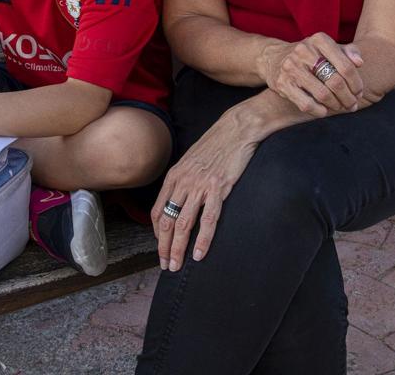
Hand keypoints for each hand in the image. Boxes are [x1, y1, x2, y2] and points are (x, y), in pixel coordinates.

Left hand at [151, 109, 258, 272]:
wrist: (236, 129)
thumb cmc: (216, 143)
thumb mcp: (191, 160)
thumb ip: (183, 179)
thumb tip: (180, 198)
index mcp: (175, 176)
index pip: (158, 210)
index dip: (157, 233)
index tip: (160, 247)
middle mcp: (183, 182)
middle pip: (167, 221)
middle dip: (164, 246)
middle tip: (166, 264)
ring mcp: (200, 186)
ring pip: (183, 224)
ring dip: (178, 248)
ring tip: (177, 265)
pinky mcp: (219, 189)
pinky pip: (208, 220)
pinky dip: (203, 240)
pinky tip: (199, 253)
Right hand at [258, 34, 364, 116]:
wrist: (273, 57)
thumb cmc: (309, 55)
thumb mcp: (327, 47)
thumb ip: (347, 51)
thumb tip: (359, 63)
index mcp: (319, 40)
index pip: (346, 66)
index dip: (356, 83)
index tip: (359, 92)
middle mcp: (304, 51)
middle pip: (336, 81)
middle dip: (348, 97)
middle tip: (352, 104)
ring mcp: (291, 67)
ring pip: (323, 94)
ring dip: (336, 105)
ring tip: (341, 107)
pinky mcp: (282, 84)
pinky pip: (306, 104)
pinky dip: (319, 111)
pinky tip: (324, 111)